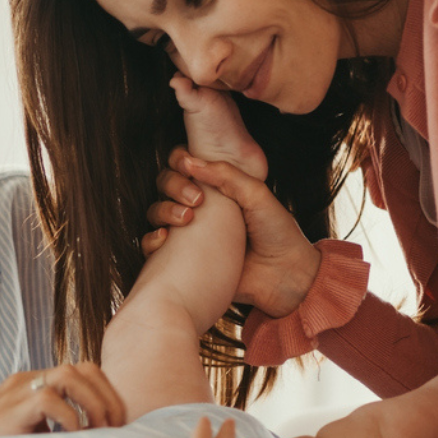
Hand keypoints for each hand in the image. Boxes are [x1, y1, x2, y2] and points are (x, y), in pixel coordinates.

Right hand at [0, 363, 125, 437]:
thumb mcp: (35, 437)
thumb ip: (60, 430)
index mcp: (34, 385)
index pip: (82, 372)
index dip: (106, 393)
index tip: (116, 423)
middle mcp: (27, 380)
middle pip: (82, 367)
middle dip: (107, 396)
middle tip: (115, 427)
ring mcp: (18, 391)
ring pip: (69, 374)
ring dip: (93, 403)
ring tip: (98, 430)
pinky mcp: (12, 407)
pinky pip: (49, 398)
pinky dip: (69, 418)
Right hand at [143, 146, 321, 318]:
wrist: (285, 277)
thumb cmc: (277, 233)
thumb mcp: (257, 195)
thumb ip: (227, 174)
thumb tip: (189, 161)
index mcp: (217, 188)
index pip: (185, 165)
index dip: (178, 160)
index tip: (185, 165)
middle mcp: (200, 207)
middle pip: (166, 185)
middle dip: (173, 185)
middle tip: (195, 199)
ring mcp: (189, 233)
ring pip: (157, 212)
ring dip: (163, 210)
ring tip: (186, 220)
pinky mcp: (183, 259)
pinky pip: (153, 247)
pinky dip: (152, 241)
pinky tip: (165, 240)